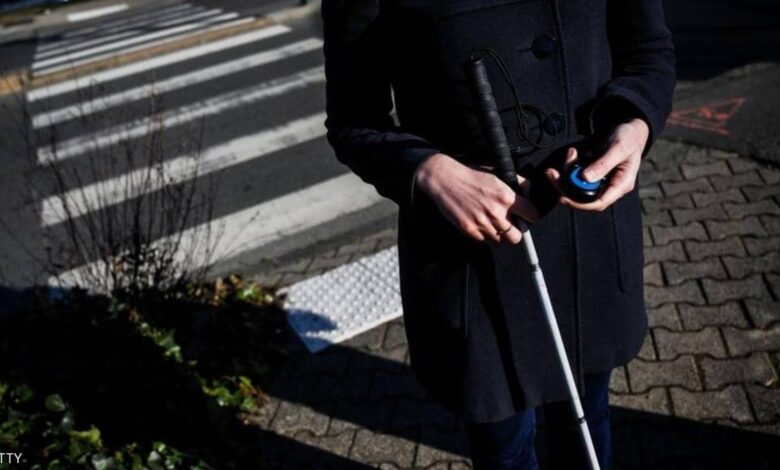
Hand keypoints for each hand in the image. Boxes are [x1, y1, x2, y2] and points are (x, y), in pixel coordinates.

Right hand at [414, 153, 538, 243]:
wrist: (445, 179)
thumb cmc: (471, 174)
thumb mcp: (497, 173)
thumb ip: (517, 183)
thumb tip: (529, 193)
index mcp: (506, 197)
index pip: (532, 216)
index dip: (529, 216)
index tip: (525, 215)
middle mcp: (496, 212)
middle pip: (517, 237)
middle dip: (515, 231)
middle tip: (509, 224)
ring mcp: (482, 223)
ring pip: (500, 240)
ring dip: (497, 233)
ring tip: (490, 221)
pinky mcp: (469, 230)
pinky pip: (484, 240)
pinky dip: (483, 233)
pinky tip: (478, 221)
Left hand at [545, 117, 648, 211]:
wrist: (629, 129)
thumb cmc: (629, 138)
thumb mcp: (618, 148)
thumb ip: (603, 164)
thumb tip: (586, 179)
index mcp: (621, 184)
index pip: (599, 203)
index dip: (580, 205)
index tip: (563, 198)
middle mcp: (610, 186)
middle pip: (583, 196)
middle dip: (566, 186)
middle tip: (552, 173)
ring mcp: (600, 180)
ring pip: (577, 185)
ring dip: (568, 172)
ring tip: (570, 153)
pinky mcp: (592, 173)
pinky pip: (577, 175)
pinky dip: (571, 165)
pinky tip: (573, 153)